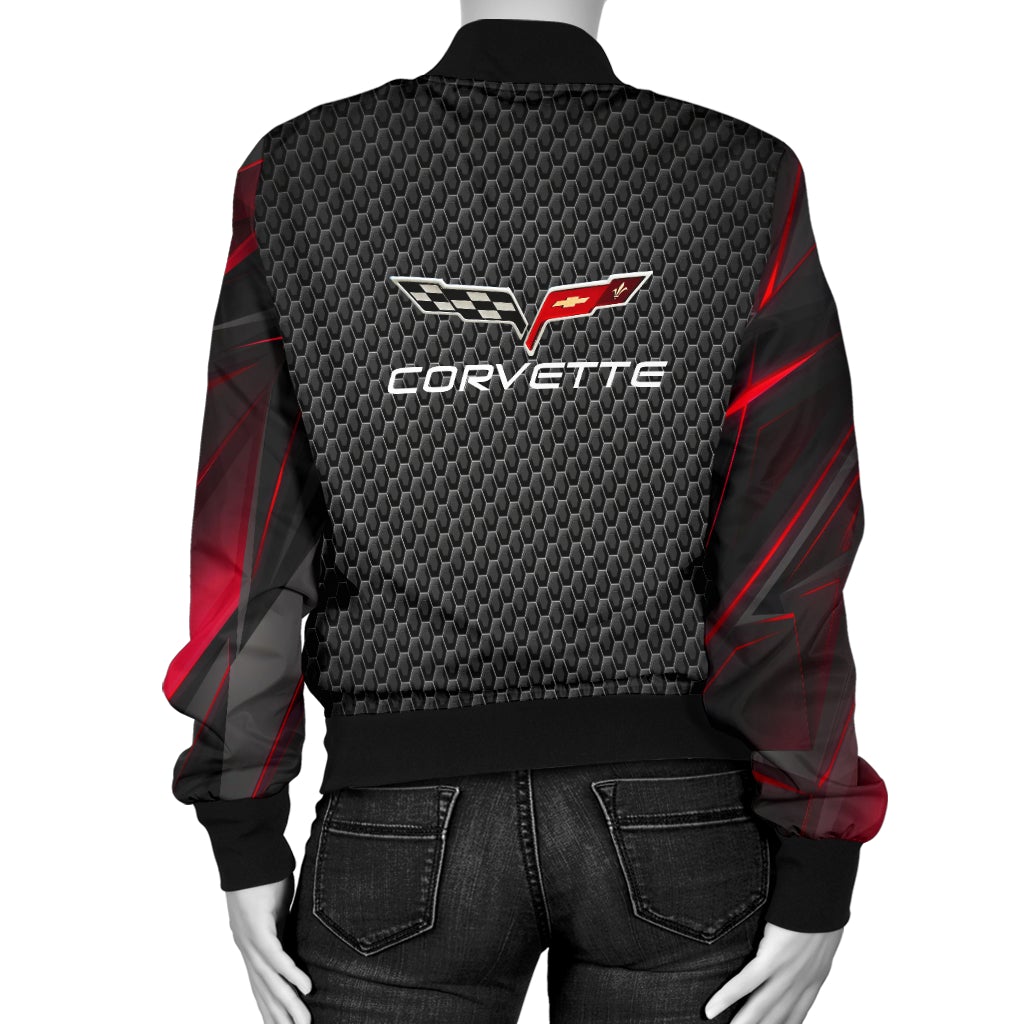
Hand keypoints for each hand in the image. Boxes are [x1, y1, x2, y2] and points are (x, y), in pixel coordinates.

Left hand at [226, 875, 312, 1023]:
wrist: (248, 850)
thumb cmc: (263, 872)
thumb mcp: (276, 906)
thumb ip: (283, 925)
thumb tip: (297, 936)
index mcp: (250, 943)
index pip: (260, 984)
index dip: (270, 1006)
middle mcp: (247, 947)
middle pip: (264, 990)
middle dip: (280, 1015)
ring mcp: (250, 939)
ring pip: (271, 980)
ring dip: (288, 1003)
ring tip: (304, 1022)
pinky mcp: (258, 927)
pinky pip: (276, 956)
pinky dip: (290, 974)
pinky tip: (305, 988)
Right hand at [704, 922, 842, 1022]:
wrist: (823, 896)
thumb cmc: (820, 909)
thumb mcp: (821, 941)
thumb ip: (807, 956)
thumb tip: (793, 955)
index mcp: (814, 980)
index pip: (796, 1015)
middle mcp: (801, 983)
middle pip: (778, 1018)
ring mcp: (787, 973)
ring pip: (760, 1008)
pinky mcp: (773, 959)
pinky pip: (745, 983)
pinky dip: (727, 997)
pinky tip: (712, 1009)